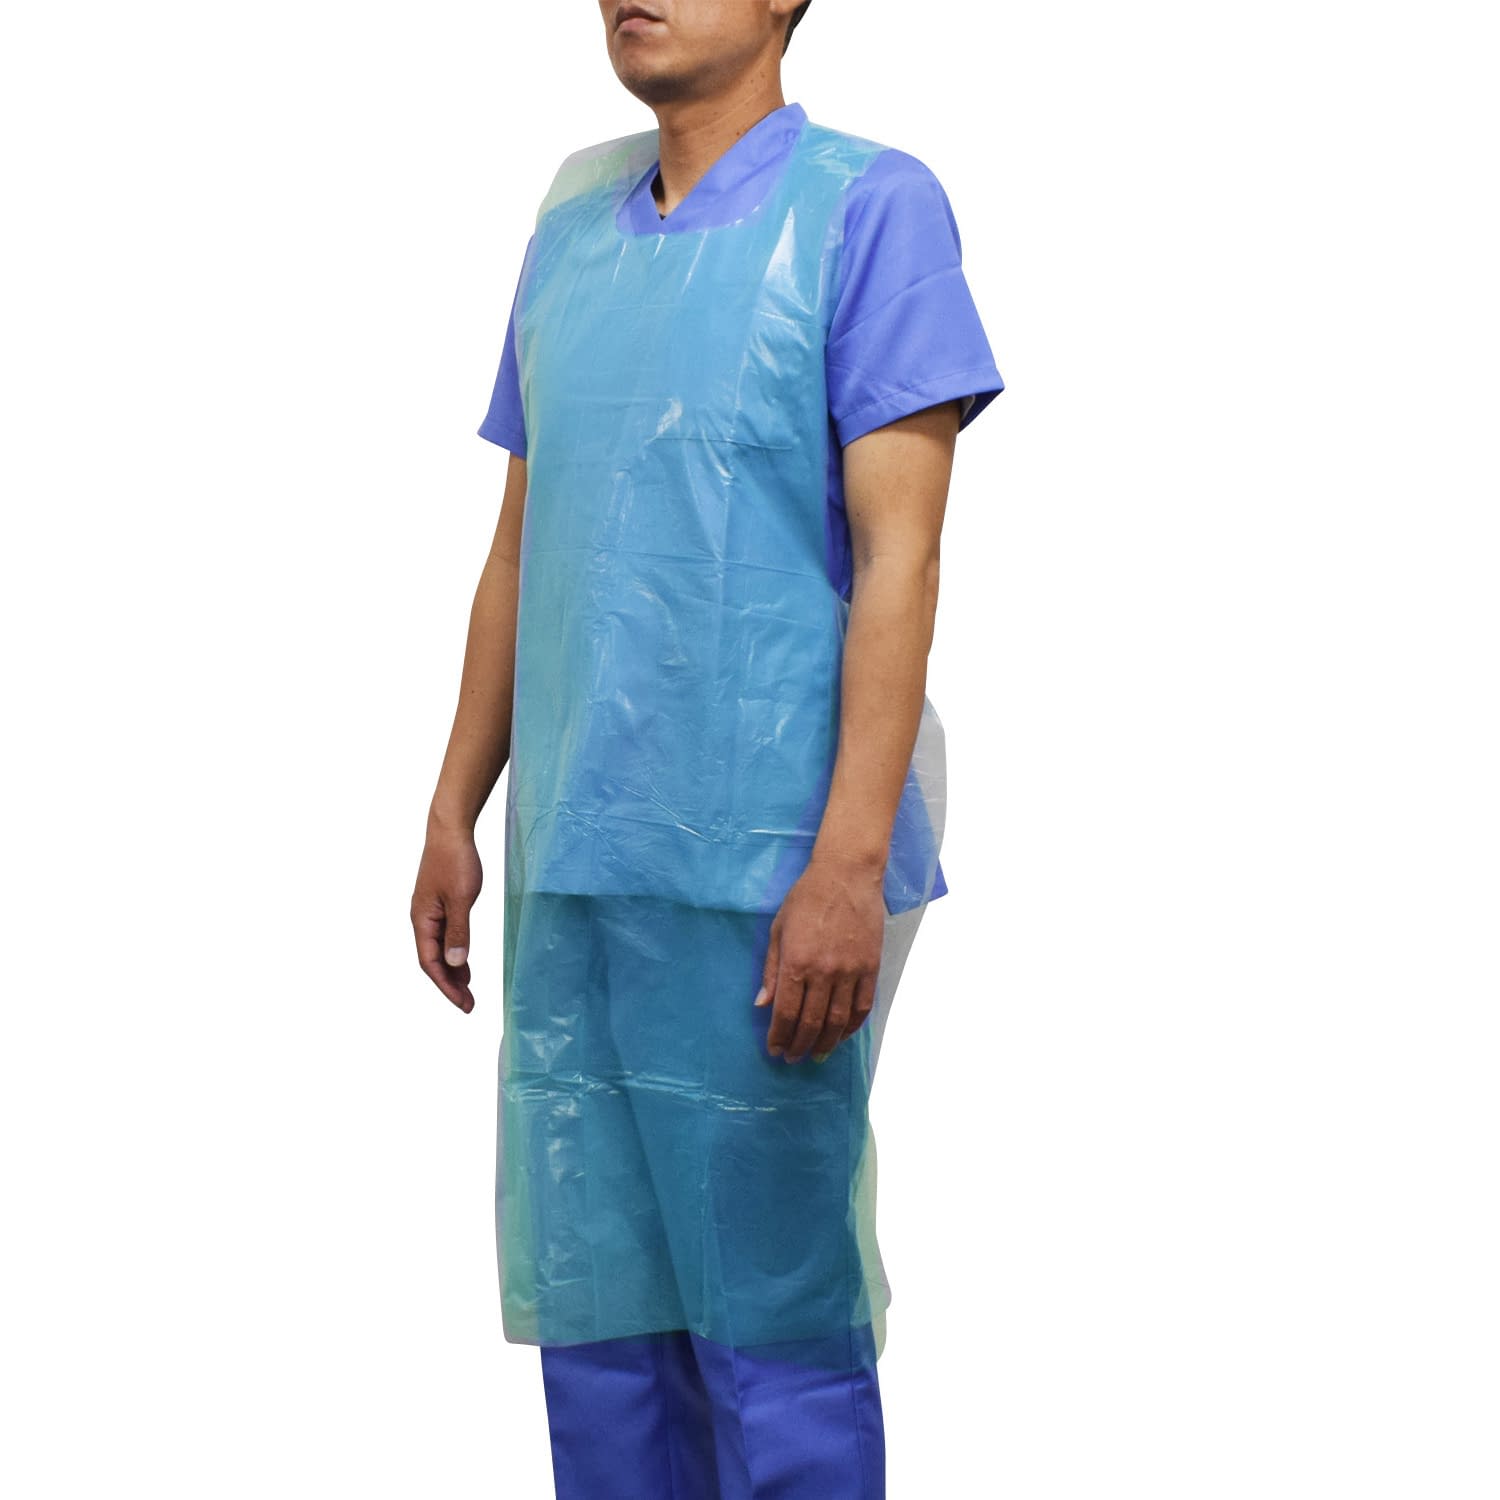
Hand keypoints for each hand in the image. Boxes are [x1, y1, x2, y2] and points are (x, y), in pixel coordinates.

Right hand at [410, 826, 482, 1013]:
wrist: (451, 830)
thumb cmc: (455, 861)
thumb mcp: (461, 898)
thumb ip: (459, 931)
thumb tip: (455, 964)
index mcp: (422, 920)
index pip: (430, 963)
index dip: (445, 986)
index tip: (463, 1004)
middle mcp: (421, 919)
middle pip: (432, 960)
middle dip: (449, 984)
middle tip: (469, 1004)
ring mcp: (429, 912)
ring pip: (438, 949)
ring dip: (452, 970)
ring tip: (468, 990)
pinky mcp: (439, 904)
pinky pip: (444, 936)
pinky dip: (454, 951)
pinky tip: (464, 960)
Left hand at [755, 853, 884, 1062]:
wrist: (847, 874)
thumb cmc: (806, 897)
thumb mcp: (778, 929)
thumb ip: (771, 970)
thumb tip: (761, 1004)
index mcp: (796, 962)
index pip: (786, 1013)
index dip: (779, 1036)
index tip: (775, 1049)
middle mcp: (824, 972)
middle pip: (811, 1023)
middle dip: (799, 1046)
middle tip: (793, 1058)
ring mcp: (850, 971)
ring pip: (838, 1021)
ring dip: (825, 1043)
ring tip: (816, 1055)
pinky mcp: (870, 967)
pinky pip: (863, 1007)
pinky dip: (852, 1027)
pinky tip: (841, 1035)